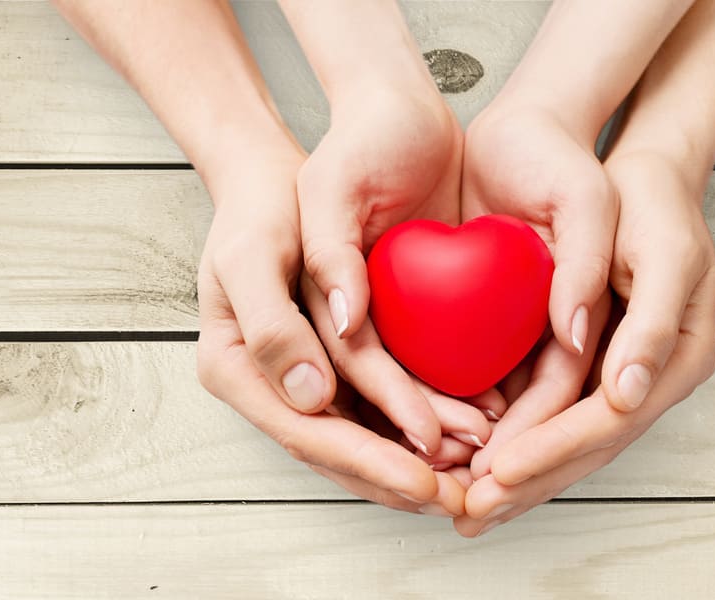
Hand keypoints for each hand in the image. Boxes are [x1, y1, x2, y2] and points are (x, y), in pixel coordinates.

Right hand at [195, 141, 463, 514]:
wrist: (277, 180)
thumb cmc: (260, 208)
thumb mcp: (251, 254)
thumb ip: (272, 326)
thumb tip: (311, 397)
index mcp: (238, 370)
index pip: (308, 433)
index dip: (368, 462)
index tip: (424, 482)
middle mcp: (274, 385)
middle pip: (340, 450)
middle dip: (402, 479)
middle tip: (461, 500)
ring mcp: (308, 378)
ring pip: (368, 435)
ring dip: (421, 461)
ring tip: (476, 474)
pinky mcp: (340, 362)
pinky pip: (382, 405)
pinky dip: (423, 422)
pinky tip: (466, 432)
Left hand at [454, 153, 714, 535]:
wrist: (635, 178)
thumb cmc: (655, 206)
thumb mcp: (665, 252)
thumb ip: (651, 322)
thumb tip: (627, 392)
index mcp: (675, 360)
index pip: (610, 422)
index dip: (555, 450)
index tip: (501, 472)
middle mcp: (644, 377)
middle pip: (585, 447)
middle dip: (528, 482)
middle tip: (471, 514)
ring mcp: (612, 373)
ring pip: (562, 438)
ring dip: (516, 477)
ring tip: (465, 508)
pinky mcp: (581, 360)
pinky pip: (546, 411)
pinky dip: (511, 439)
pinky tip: (472, 459)